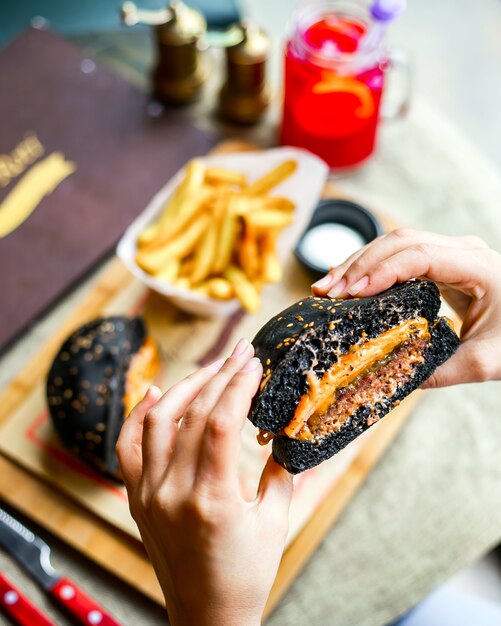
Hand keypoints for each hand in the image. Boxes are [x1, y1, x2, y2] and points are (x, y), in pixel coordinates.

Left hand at [116, 339, 292, 625]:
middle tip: (239, 352)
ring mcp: (148, 494)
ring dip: (184, 387)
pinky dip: (138, 415)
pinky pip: (128, 447)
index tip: (253, 361)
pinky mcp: (137, 498)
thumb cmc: (247, 575)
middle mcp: (173, 493)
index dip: (238, 385)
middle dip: (219, 376)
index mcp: (212, 500)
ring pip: (156, 421)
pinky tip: (155, 392)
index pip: (221, 422)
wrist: (205, 617)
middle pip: (192, 414)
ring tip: (210, 369)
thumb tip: (288, 428)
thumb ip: (282, 470)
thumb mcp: (275, 522)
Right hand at [311, 228, 500, 387]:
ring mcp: (451, 253)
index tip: (352, 294)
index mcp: (478, 266)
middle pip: (400, 241)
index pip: (419, 256)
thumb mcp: (485, 361)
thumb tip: (395, 381)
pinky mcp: (441, 263)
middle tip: (328, 292)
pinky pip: (400, 255)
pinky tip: (350, 282)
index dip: (381, 271)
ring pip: (395, 243)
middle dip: (359, 265)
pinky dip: (371, 266)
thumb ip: (442, 371)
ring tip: (328, 287)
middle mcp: (462, 251)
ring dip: (359, 263)